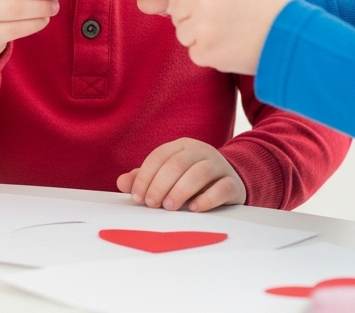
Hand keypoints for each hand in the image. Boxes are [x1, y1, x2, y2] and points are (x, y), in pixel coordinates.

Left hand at [116, 138, 245, 211]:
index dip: (145, 177)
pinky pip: (221, 188)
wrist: (229, 182)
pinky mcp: (233, 183)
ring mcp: (219, 165)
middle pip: (177, 164)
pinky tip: (193, 208)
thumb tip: (121, 182)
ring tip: (169, 207)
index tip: (138, 198)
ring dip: (180, 190)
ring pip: (199, 173)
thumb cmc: (191, 181)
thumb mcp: (167, 177)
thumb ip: (145, 179)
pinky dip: (206, 199)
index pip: (159, 156)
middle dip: (160, 185)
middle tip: (152, 204)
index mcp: (181, 146)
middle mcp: (201, 151)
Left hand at [166, 0, 289, 74]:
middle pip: (177, 13)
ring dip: (199, 40)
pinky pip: (195, 54)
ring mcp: (202, 26)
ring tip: (226, 39)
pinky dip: (210, 56)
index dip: (183, 2)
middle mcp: (203, 1)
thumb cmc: (270, 10)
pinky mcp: (205, 51)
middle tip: (211, 29)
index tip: (191, 10)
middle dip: (189, 22)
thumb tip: (186, 1)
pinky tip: (230, 50)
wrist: (289, 36)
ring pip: (184, 34)